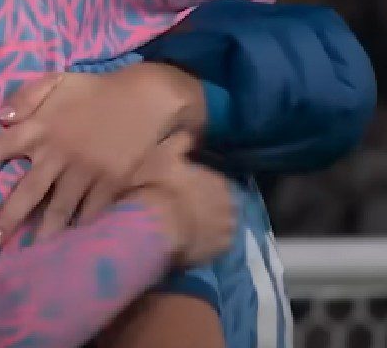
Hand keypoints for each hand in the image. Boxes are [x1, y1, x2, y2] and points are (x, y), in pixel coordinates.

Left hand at [0, 64, 204, 247]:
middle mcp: (59, 153)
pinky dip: (80, 230)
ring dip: (42, 235)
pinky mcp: (110, 183)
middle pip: (27, 191)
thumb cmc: (96, 90)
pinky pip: (91, 212)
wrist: (146, 97)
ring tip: (28, 258)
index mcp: (41, 127)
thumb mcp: (58, 80)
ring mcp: (85, 171)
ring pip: (58, 209)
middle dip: (7, 219)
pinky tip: (69, 248)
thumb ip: (25, 95)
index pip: (0, 146)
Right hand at [128, 134, 234, 266]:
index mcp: (219, 181)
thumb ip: (181, 141)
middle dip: (207, 207)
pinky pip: (215, 245)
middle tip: (185, 211)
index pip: (215, 182)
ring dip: (209, 226)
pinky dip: (206, 243)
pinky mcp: (221, 251)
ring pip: (220, 225)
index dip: (199, 187)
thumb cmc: (159, 187)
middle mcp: (231, 204)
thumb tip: (191, 134)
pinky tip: (190, 242)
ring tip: (188, 229)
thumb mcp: (164, 154)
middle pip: (220, 205)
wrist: (155, 226)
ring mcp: (228, 230)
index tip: (184, 191)